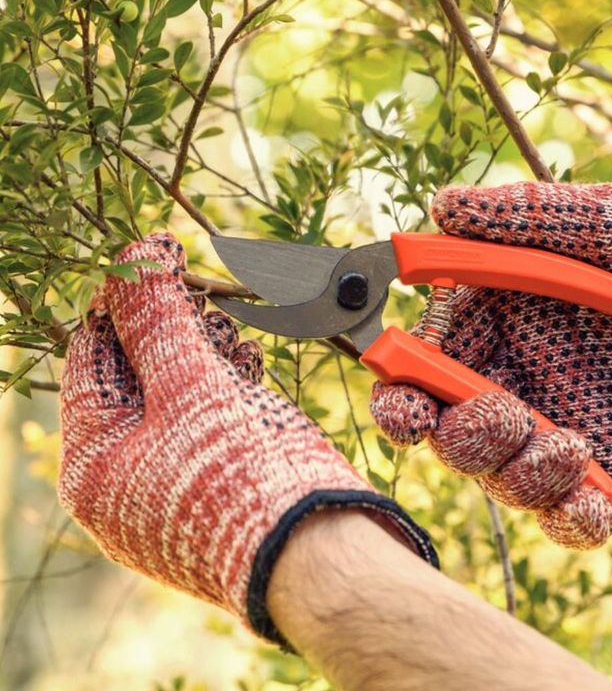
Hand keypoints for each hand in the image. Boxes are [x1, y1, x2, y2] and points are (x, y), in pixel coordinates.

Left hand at [59, 233, 435, 642]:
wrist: (318, 557)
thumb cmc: (243, 475)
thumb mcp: (192, 384)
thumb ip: (159, 318)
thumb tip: (134, 254)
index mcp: (92, 464)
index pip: (92, 359)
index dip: (122, 302)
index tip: (154, 257)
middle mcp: (122, 481)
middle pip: (135, 378)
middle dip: (169, 327)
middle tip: (201, 287)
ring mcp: (169, 488)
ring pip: (175, 399)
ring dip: (202, 353)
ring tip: (231, 323)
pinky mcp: (213, 488)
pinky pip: (206, 425)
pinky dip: (226, 387)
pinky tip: (250, 359)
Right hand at [371, 182, 611, 546]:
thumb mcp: (606, 221)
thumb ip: (520, 218)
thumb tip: (439, 205)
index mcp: (504, 318)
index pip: (430, 360)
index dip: (402, 386)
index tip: (401, 400)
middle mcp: (523, 376)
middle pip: (452, 429)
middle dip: (458, 434)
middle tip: (497, 413)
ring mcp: (564, 426)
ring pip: (503, 477)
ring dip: (514, 474)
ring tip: (566, 446)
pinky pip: (571, 513)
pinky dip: (569, 517)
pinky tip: (592, 500)